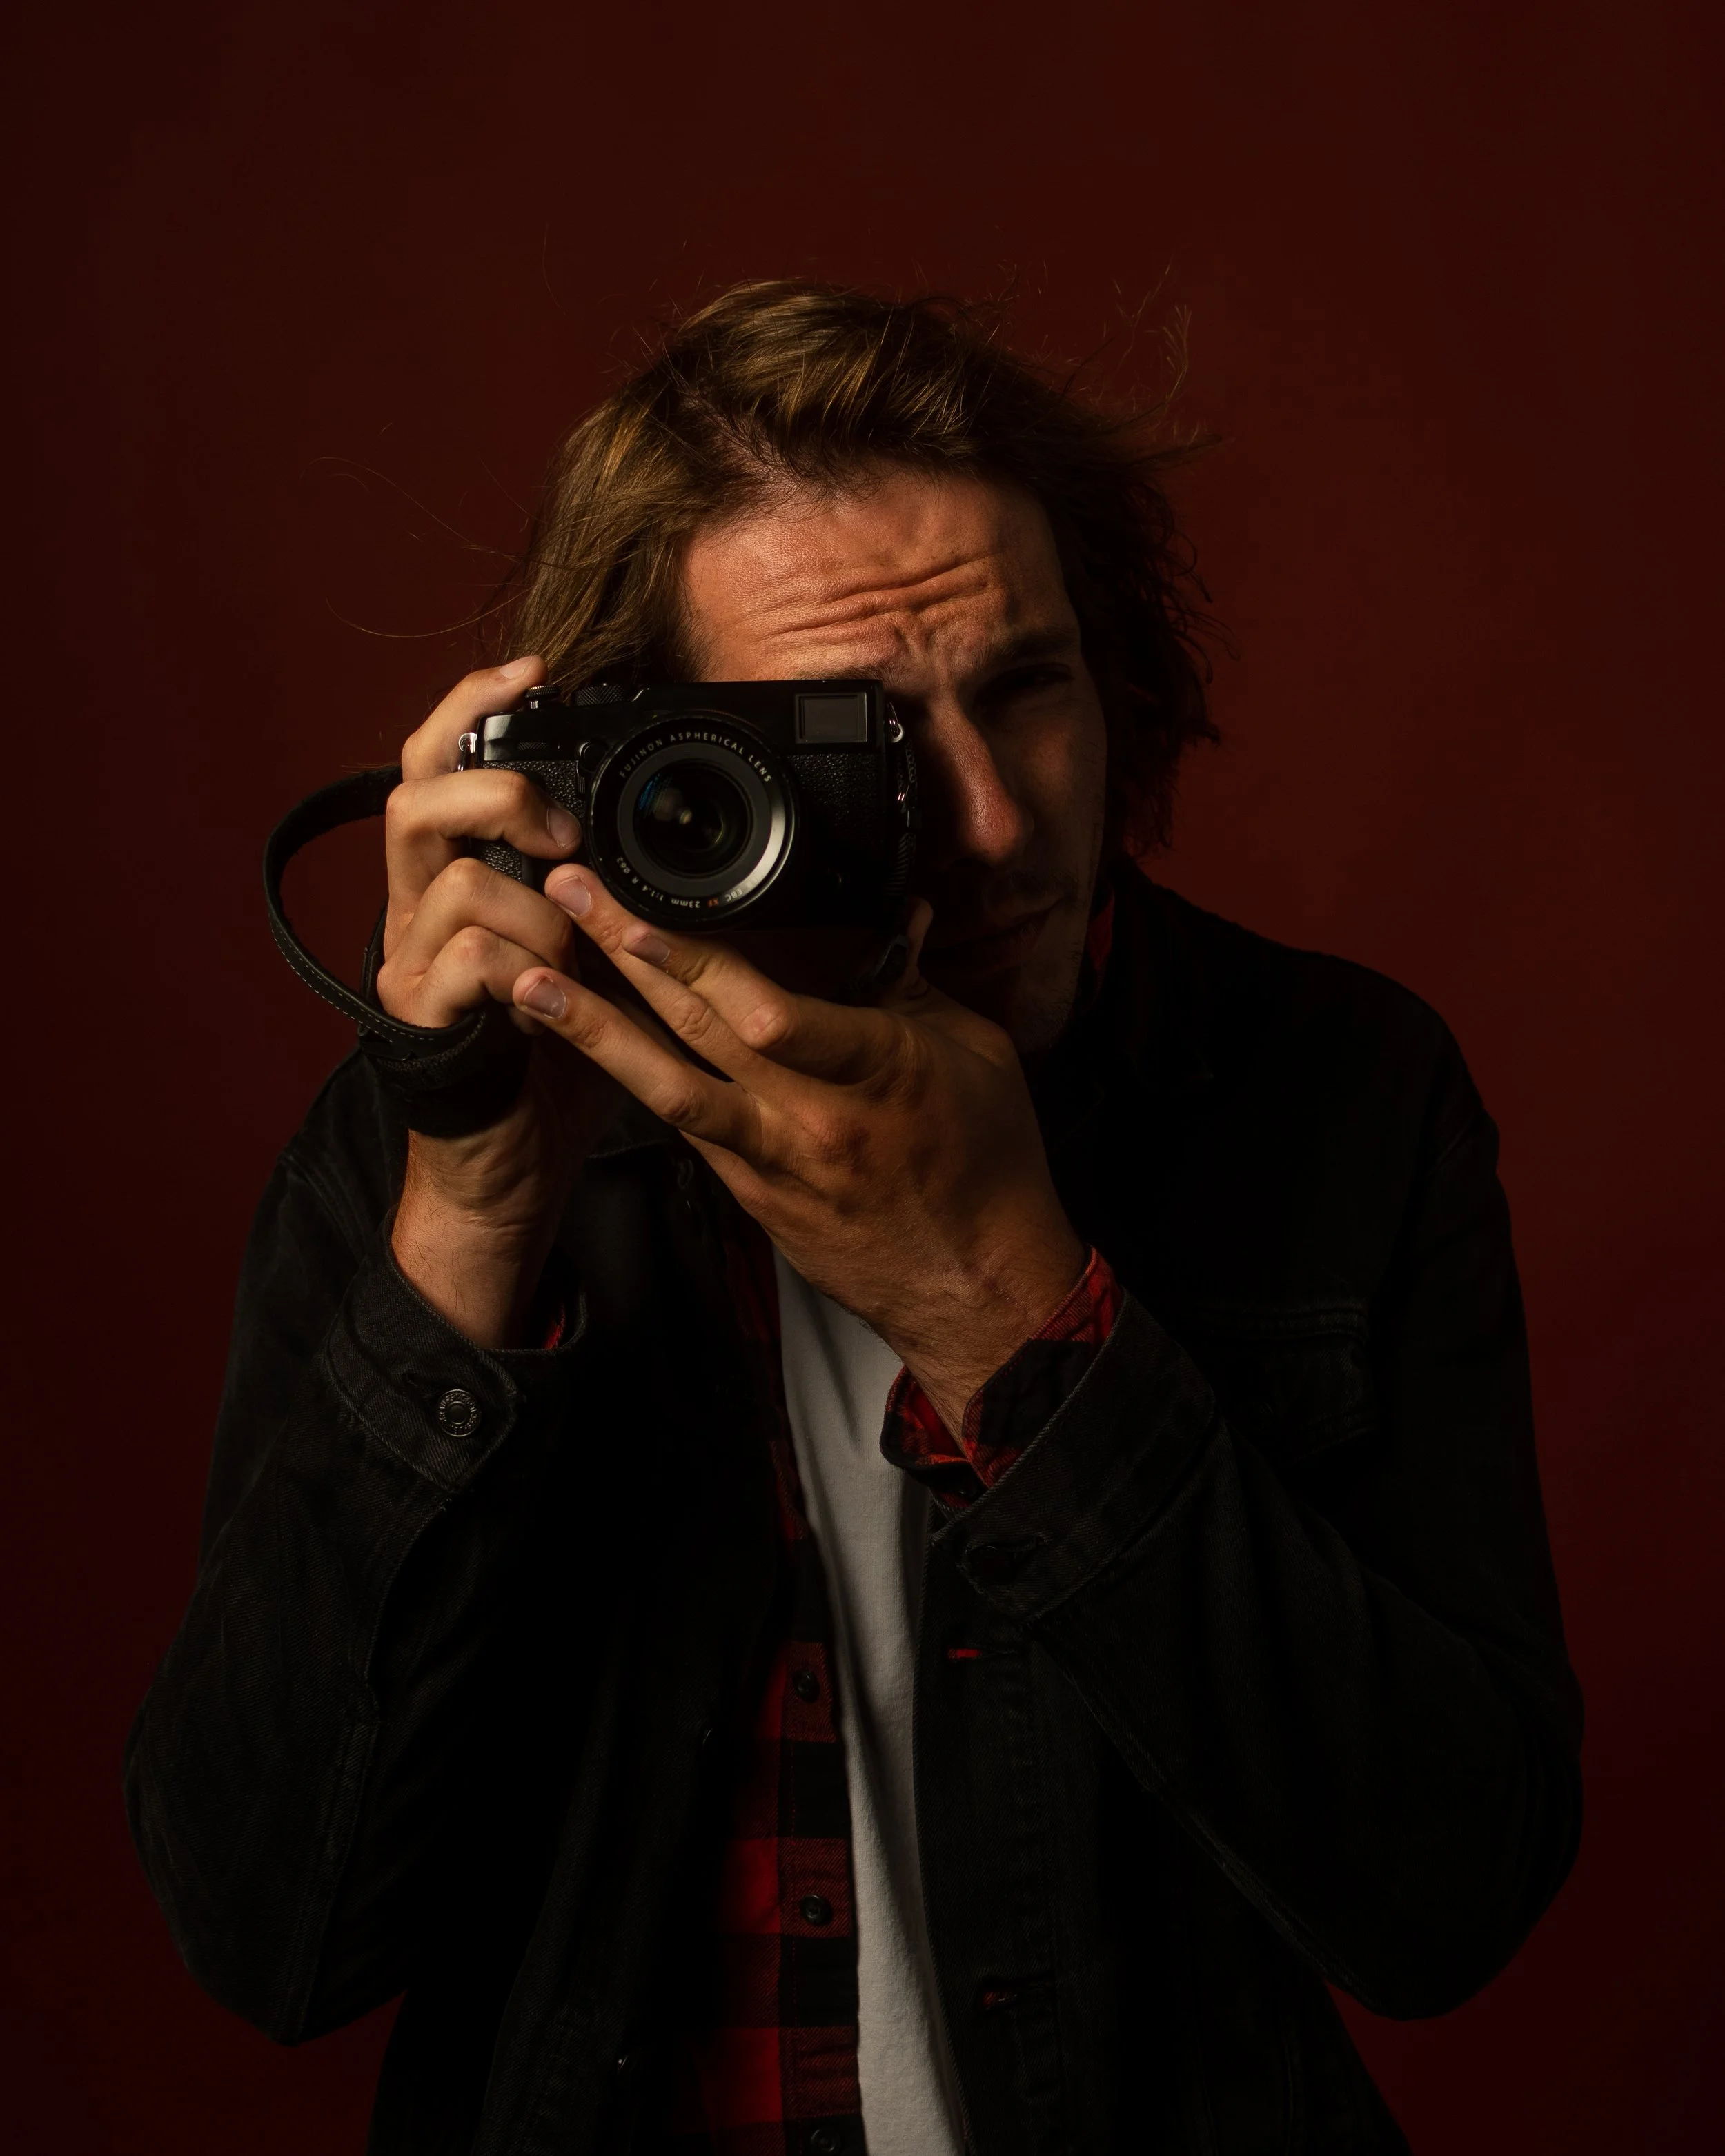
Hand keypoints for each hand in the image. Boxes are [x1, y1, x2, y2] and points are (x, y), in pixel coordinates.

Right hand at [378, 659, 619, 1344]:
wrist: (510, 1168)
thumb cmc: (555, 1057)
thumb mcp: (593, 952)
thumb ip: (603, 890)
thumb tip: (669, 839)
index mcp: (454, 877)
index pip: (437, 762)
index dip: (473, 705)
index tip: (534, 669)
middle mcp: (415, 908)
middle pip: (412, 796)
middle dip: (496, 794)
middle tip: (561, 831)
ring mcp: (408, 962)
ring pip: (452, 880)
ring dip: (536, 906)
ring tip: (574, 951)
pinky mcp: (420, 1018)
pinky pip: (467, 958)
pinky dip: (526, 966)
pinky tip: (553, 997)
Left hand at [511, 866, 1087, 1430]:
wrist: (976, 1288)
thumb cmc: (988, 1169)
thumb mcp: (975, 1054)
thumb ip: (917, 983)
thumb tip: (894, 915)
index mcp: (875, 1071)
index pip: (770, 1017)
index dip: (697, 965)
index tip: (643, 912)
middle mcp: (809, 1119)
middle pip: (698, 1030)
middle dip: (624, 956)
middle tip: (563, 897)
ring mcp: (770, 1161)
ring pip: (666, 1086)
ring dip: (594, 1029)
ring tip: (531, 981)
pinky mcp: (750, 1193)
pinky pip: (682, 1127)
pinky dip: (633, 1080)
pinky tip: (589, 1043)